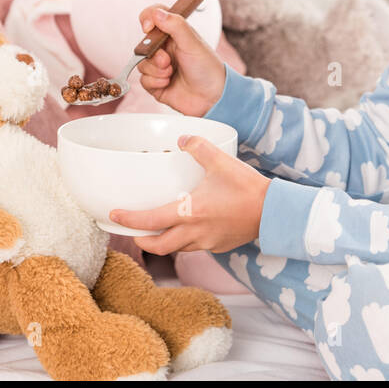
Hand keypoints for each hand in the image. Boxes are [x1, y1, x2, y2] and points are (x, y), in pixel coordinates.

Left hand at [110, 134, 270, 253]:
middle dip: (141, 240)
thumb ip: (198, 146)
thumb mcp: (221, 161)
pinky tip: (187, 229)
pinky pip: (195, 247)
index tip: (114, 215)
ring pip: (177, 248)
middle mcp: (195, 232)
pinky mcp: (219, 245)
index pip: (150, 221)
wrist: (274, 211)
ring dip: (163, 242)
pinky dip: (184, 241)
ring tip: (156, 230)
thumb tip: (182, 139)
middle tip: (132, 230)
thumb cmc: (247, 187)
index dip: (129, 220)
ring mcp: (208, 242)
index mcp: (190, 212)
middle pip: (159, 246)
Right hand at [135, 3, 226, 116]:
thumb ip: (175, 25)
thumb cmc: (208, 68)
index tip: (148, 26)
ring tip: (171, 73)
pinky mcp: (156, 84)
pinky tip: (168, 83)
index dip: (147, 19)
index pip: (153, 17)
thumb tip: (156, 13)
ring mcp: (160, 67)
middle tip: (167, 60)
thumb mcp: (193, 43)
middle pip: (144, 44)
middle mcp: (166, 49)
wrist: (212, 97)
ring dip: (156, 70)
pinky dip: (155, 82)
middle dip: (154, 55)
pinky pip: (143, 80)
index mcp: (175, 34)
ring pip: (142, 64)